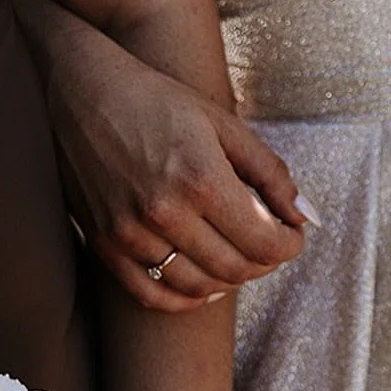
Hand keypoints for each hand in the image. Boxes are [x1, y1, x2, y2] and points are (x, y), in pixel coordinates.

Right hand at [43, 26, 308, 311]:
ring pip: (198, 287)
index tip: (293, 235)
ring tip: (239, 257)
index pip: (265, 243)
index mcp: (202, 180)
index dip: (289, 245)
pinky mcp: (103, 243)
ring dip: (230, 280)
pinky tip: (203, 281)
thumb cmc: (160, 101)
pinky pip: (151, 294)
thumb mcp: (225, 125)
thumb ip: (272, 174)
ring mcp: (129, 233)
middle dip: (265, 262)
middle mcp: (165, 213)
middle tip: (269, 244)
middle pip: (236, 269)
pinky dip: (185, 298)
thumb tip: (307, 216)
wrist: (83, 91)